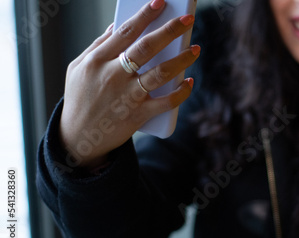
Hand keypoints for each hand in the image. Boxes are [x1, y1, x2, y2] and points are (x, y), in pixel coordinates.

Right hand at [59, 0, 199, 168]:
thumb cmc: (79, 98)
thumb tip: (116, 26)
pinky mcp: (138, 115)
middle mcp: (113, 76)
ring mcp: (127, 96)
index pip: (125, 31)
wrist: (78, 137)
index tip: (160, 2)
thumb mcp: (78, 68)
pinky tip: (189, 82)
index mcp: (97, 60)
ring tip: (195, 49)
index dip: (145, 15)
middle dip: (169, 31)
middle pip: (146, 47)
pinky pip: (165, 102)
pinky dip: (180, 92)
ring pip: (160, 73)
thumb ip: (98, 46)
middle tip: (187, 19)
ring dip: (181, 60)